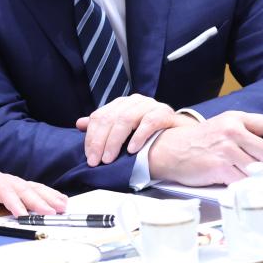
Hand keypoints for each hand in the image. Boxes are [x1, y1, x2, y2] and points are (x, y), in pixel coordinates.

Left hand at [0, 167, 66, 221]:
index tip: (22, 214)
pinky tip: (62, 201)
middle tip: (50, 213)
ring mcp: (15, 182)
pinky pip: (38, 189)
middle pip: (24, 190)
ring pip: (34, 188)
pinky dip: (51, 194)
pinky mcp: (21, 186)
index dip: (13, 202)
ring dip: (49, 197)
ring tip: (62, 207)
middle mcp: (6, 180)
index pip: (4, 191)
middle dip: (37, 202)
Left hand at [75, 94, 190, 166]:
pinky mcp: (165, 112)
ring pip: (126, 119)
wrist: (183, 135)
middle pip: (110, 118)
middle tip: (96, 161)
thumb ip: (104, 126)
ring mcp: (150, 105)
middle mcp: (134, 101)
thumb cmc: (151, 134)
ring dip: (115, 140)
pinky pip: (150, 122)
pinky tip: (133, 150)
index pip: (100, 116)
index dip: (92, 137)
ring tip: (109, 158)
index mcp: (121, 104)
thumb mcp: (125, 130)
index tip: (89, 157)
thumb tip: (80, 123)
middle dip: (100, 141)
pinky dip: (139, 136)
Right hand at [146, 111, 262, 186]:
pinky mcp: (220, 167)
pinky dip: (237, 183)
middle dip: (262, 163)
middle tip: (247, 164)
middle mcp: (232, 130)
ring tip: (233, 169)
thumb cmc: (197, 142)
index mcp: (234, 118)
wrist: (169, 150)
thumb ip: (245, 134)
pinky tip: (225, 176)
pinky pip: (243, 181)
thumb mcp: (222, 127)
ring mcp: (226, 149)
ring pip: (256, 169)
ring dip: (248, 175)